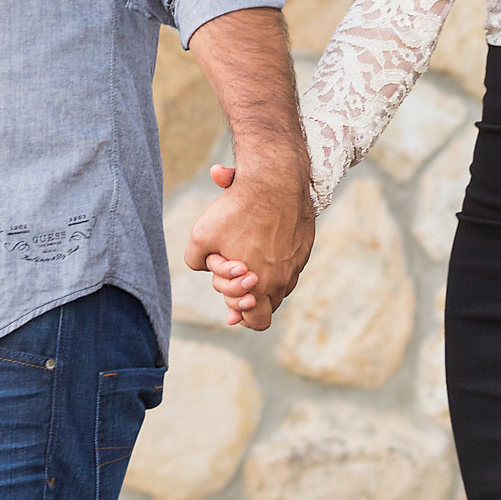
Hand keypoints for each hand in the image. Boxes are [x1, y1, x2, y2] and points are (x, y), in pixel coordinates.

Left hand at [184, 161, 312, 330]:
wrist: (275, 179)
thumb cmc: (236, 209)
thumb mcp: (200, 236)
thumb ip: (196, 260)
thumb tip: (204, 266)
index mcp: (261, 286)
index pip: (257, 321)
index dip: (239, 313)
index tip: (230, 296)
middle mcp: (284, 279)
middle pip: (269, 305)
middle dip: (249, 296)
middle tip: (235, 275)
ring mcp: (297, 262)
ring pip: (281, 284)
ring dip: (263, 278)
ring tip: (246, 258)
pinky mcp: (304, 245)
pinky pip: (291, 263)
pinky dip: (276, 259)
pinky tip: (262, 241)